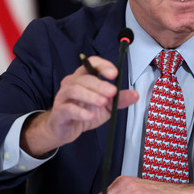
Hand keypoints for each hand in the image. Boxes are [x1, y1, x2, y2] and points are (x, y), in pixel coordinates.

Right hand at [21, 56, 138, 156]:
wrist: (65, 130)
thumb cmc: (83, 113)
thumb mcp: (106, 107)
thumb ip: (119, 99)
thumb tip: (135, 94)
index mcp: (83, 78)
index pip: (91, 64)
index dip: (102, 66)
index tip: (114, 74)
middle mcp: (71, 83)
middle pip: (84, 78)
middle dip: (100, 84)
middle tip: (112, 92)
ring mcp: (63, 97)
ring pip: (74, 90)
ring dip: (90, 96)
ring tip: (103, 102)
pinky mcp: (59, 112)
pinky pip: (68, 108)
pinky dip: (80, 112)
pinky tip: (91, 116)